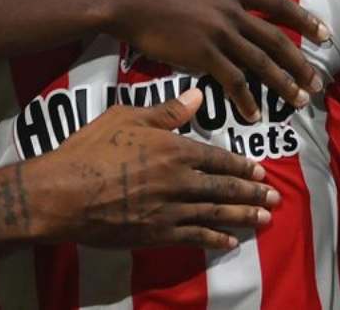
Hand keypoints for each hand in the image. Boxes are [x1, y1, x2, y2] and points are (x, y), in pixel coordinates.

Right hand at [29, 89, 278, 249]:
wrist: (65, 192)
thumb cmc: (90, 148)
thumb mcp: (124, 118)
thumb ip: (164, 111)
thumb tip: (197, 97)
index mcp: (173, 150)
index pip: (217, 158)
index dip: (240, 165)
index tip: (260, 170)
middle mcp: (179, 181)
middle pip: (224, 187)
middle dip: (252, 192)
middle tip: (275, 197)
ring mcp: (171, 210)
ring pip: (216, 213)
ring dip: (243, 216)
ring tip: (265, 219)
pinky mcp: (158, 233)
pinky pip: (195, 237)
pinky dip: (216, 239)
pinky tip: (230, 241)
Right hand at [108, 0, 327, 121]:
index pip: (276, 3)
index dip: (303, 19)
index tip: (323, 33)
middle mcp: (230, 10)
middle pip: (274, 38)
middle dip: (299, 61)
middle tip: (317, 79)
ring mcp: (217, 33)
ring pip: (260, 62)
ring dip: (283, 83)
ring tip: (299, 100)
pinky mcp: (201, 53)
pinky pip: (232, 80)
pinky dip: (246, 99)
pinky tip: (254, 114)